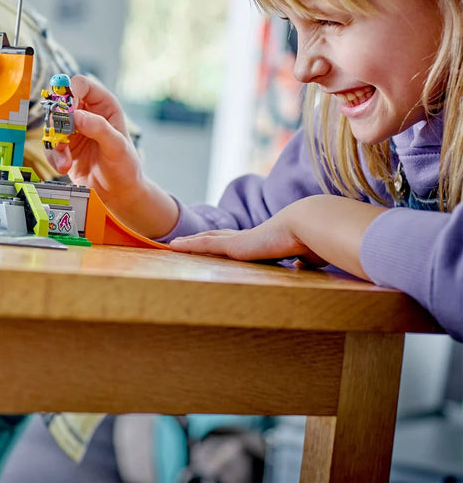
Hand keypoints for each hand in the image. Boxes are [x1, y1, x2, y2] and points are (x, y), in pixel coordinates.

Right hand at [46, 75, 139, 189]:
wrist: (118, 193)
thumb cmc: (125, 167)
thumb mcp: (117, 146)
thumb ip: (99, 128)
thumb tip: (76, 115)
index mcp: (103, 104)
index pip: (80, 85)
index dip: (70, 93)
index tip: (67, 111)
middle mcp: (87, 112)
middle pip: (60, 102)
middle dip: (57, 120)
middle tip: (61, 135)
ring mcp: (74, 129)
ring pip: (51, 123)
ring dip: (54, 142)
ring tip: (65, 161)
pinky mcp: (64, 145)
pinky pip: (49, 144)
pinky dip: (53, 156)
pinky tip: (64, 167)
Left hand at [170, 195, 383, 279]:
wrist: (311, 225)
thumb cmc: (316, 240)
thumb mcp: (308, 254)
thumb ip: (302, 260)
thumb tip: (303, 264)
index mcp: (265, 241)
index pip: (241, 242)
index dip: (227, 241)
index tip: (218, 242)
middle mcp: (248, 238)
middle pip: (218, 237)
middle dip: (202, 240)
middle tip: (185, 243)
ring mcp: (239, 240)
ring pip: (207, 241)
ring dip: (190, 243)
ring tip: (173, 246)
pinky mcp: (234, 246)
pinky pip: (205, 246)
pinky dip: (188, 246)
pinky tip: (174, 247)